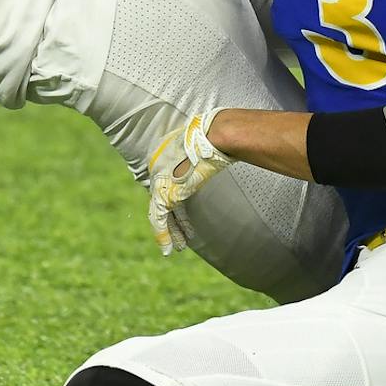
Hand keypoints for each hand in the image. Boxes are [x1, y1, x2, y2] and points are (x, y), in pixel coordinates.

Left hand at [147, 108, 232, 256]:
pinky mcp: (166, 193)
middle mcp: (160, 171)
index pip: (168, 186)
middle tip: (180, 237)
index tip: (179, 216)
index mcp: (168, 160)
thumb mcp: (206, 145)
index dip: (173, 203)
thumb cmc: (213, 136)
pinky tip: (168, 249)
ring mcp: (161, 182)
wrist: (210, 137)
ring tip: (178, 247)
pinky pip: (159, 218)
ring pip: (160, 213)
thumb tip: (227, 149)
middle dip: (172, 222)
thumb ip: (207, 153)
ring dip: (170, 232)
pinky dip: (162, 234)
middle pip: (163, 201)